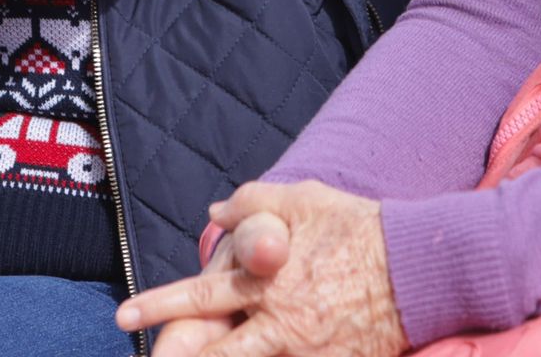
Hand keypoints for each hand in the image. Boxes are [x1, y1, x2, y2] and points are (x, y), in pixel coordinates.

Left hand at [119, 181, 406, 356]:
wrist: (417, 266)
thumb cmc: (355, 226)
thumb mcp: (300, 199)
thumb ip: (252, 203)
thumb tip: (214, 213)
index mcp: (265, 281)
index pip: (200, 297)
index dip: (159, 306)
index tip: (123, 315)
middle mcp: (281, 323)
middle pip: (218, 353)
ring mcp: (308, 353)